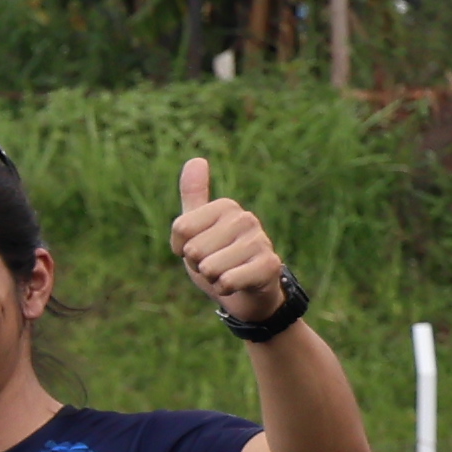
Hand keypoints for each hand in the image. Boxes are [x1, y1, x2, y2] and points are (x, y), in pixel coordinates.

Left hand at [173, 157, 292, 323]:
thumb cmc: (217, 257)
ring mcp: (261, 241)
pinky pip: (227, 281)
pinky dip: (225, 288)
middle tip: (216, 263)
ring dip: (212, 278)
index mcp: (226, 207)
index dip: (181, 247)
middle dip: (198, 264)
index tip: (197, 248)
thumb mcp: (197, 227)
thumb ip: (193, 195)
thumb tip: (197, 159)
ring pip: (209, 267)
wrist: (246, 292)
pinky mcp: (270, 266)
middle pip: (193, 249)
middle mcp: (246, 219)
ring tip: (227, 272)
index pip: (180, 228)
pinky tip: (238, 284)